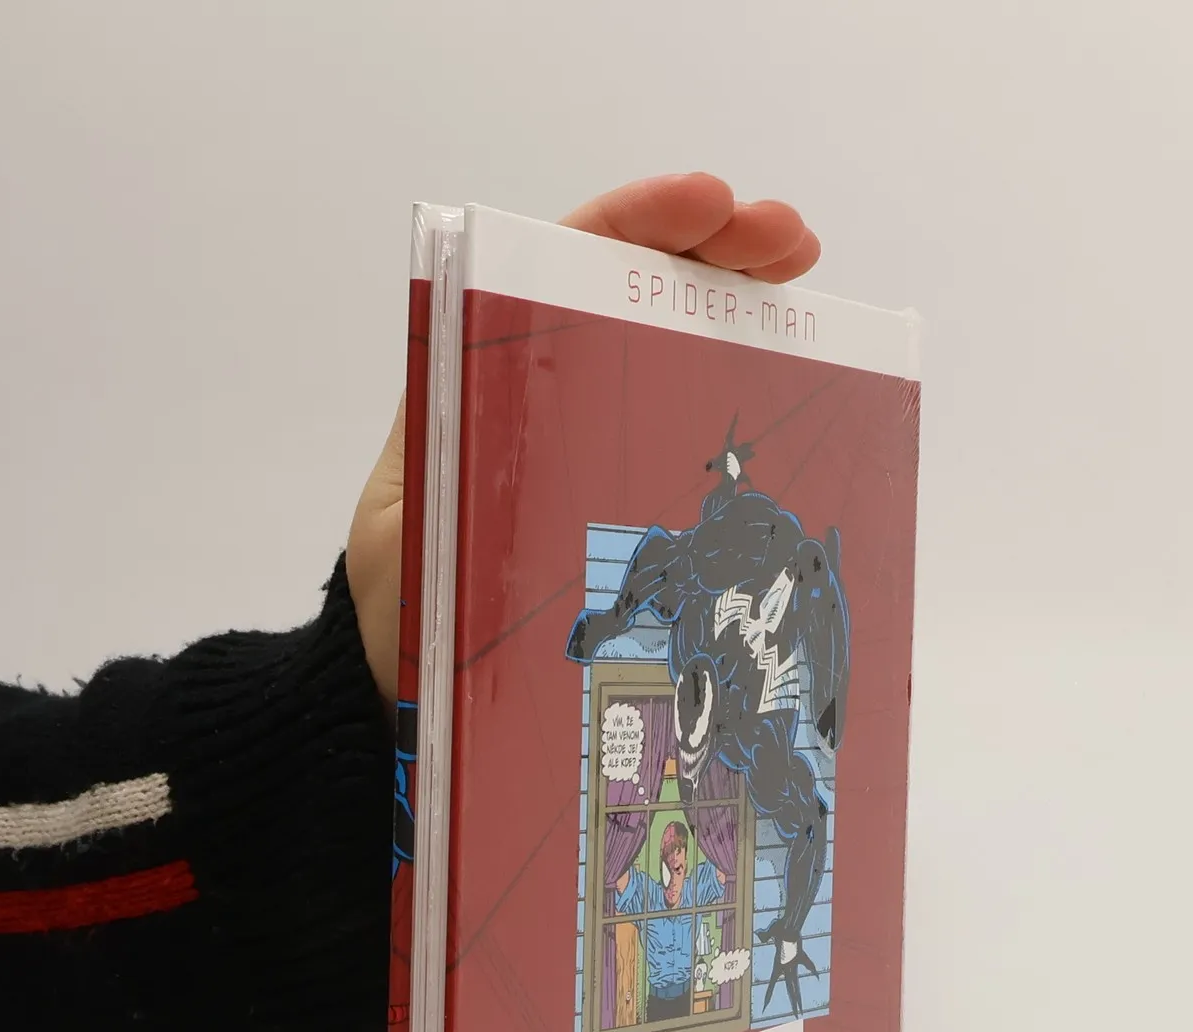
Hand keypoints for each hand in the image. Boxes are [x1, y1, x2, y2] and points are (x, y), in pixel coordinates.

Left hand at [345, 175, 820, 703]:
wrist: (393, 666)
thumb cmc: (393, 599)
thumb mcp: (407, 527)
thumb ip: (446, 473)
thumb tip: (500, 427)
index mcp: (482, 374)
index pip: (563, 262)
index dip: (640, 222)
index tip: (711, 204)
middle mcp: (538, 390)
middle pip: (632, 286)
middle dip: (714, 249)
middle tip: (789, 241)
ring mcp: (582, 437)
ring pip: (667, 346)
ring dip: (737, 304)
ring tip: (800, 277)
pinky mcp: (612, 491)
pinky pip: (681, 429)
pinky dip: (734, 394)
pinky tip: (788, 381)